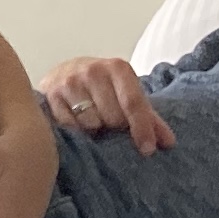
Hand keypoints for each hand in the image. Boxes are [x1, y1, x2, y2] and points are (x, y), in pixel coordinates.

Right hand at [38, 55, 172, 153]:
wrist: (64, 72)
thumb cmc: (103, 88)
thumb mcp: (127, 95)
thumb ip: (149, 117)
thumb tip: (168, 143)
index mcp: (118, 68)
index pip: (133, 102)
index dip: (142, 127)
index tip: (148, 149)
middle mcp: (93, 70)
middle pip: (113, 117)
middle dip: (114, 127)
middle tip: (109, 123)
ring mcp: (70, 81)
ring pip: (90, 124)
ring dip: (94, 130)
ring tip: (92, 121)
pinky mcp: (50, 94)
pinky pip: (69, 127)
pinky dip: (76, 130)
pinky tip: (76, 122)